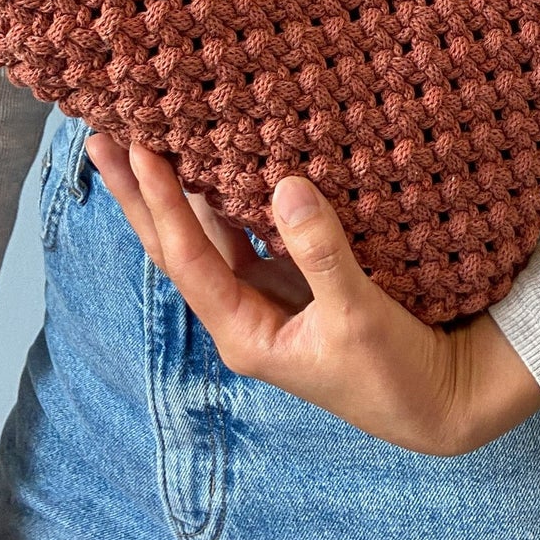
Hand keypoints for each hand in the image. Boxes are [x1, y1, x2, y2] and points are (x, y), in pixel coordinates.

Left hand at [83, 131, 539, 455]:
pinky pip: (245, 232)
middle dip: (139, 194)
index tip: (140, 148)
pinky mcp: (294, 283)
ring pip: (206, 235)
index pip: (188, 257)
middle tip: (101, 136)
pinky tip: (213, 164)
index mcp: (244, 331)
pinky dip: (224, 196)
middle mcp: (243, 311)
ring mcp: (266, 296)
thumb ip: (322, 253)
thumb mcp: (358, 316)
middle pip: (175, 244)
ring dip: (173, 191)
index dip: (162, 202)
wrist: (438, 403)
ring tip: (138, 141)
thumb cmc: (394, 373)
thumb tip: (286, 186)